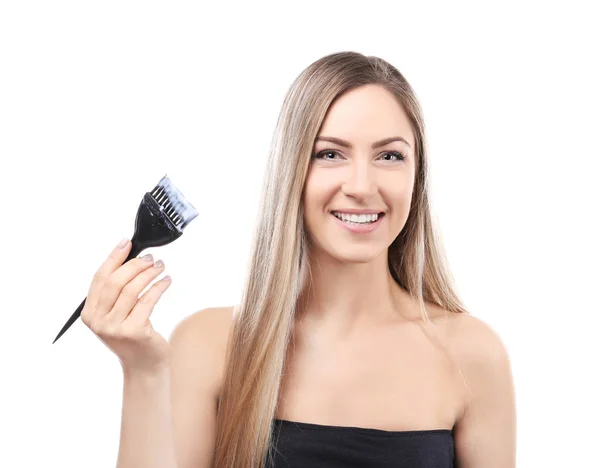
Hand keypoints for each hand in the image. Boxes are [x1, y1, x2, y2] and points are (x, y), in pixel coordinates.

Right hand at [81, 239, 171, 374]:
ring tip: (160, 267)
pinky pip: (148, 301)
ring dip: (148, 274)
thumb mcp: (117, 315)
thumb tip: (129, 259)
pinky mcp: (134, 331)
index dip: (114, 258)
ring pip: (132, 290)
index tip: (126, 243)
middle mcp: (98, 321)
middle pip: (115, 282)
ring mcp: (115, 327)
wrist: (144, 366)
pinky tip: (166, 281)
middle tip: (150, 258)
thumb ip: (117, 293)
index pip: (100, 278)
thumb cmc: (132, 337)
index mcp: (90, 313)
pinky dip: (158, 287)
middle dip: (134, 265)